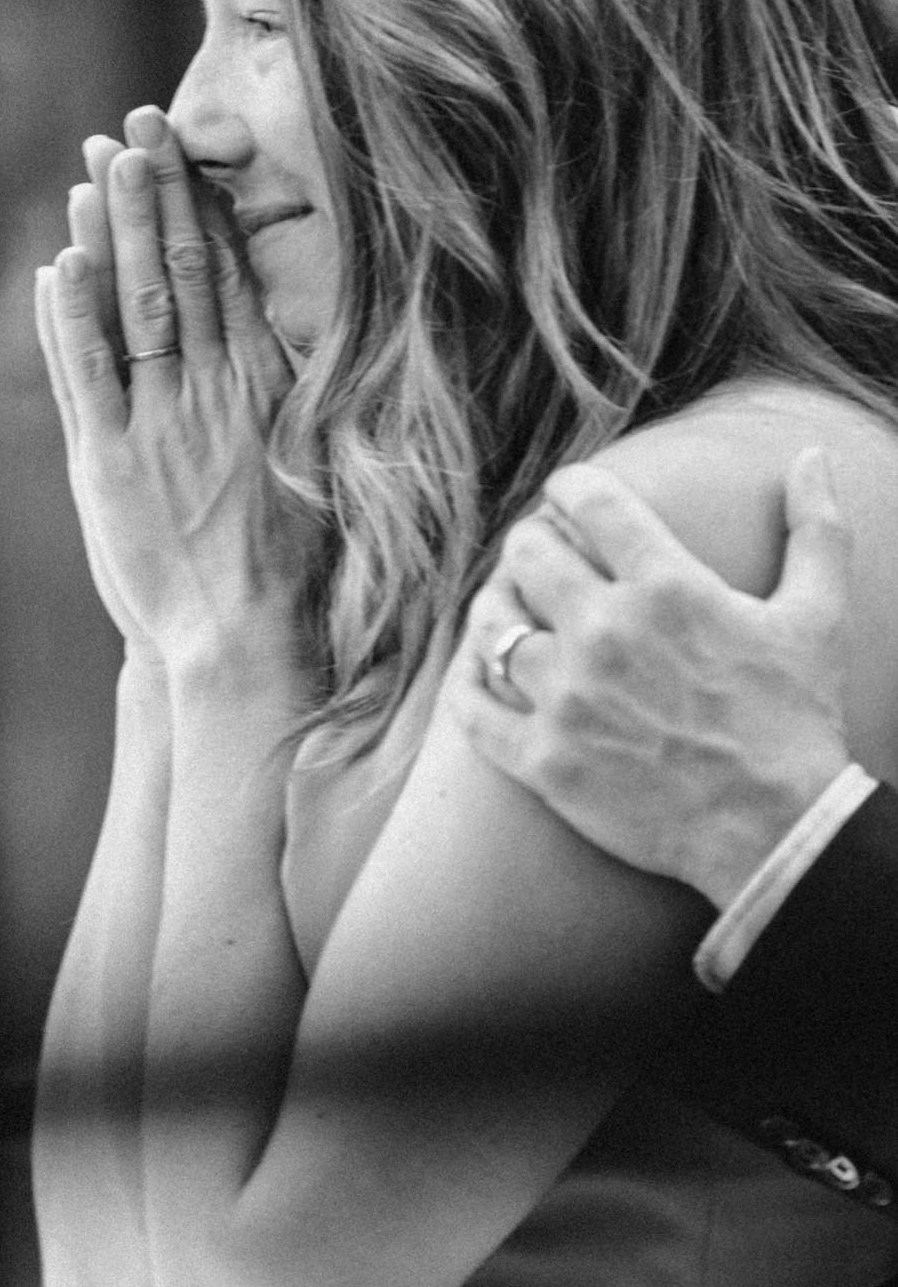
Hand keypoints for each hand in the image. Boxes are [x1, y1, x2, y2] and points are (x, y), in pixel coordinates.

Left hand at [34, 107, 298, 670]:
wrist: (252, 644)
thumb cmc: (295, 570)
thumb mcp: (312, 464)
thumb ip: (295, 397)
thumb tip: (298, 338)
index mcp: (264, 387)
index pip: (230, 274)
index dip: (201, 207)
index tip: (184, 151)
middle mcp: (212, 392)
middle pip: (181, 270)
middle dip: (156, 192)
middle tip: (134, 123)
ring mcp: (158, 424)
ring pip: (135, 307)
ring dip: (114, 231)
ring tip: (96, 164)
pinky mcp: (109, 464)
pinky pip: (86, 376)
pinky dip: (72, 317)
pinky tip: (58, 263)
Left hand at [452, 448, 853, 910]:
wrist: (776, 831)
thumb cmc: (796, 721)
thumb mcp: (819, 616)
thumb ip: (817, 529)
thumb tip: (811, 456)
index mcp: (665, 586)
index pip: (589, 500)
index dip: (570, 487)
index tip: (568, 495)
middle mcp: (605, 632)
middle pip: (525, 554)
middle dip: (531, 545)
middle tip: (540, 556)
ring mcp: (567, 697)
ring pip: (491, 625)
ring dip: (496, 610)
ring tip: (509, 610)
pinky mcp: (543, 758)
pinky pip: (473, 709)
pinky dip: (467, 688)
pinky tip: (476, 677)